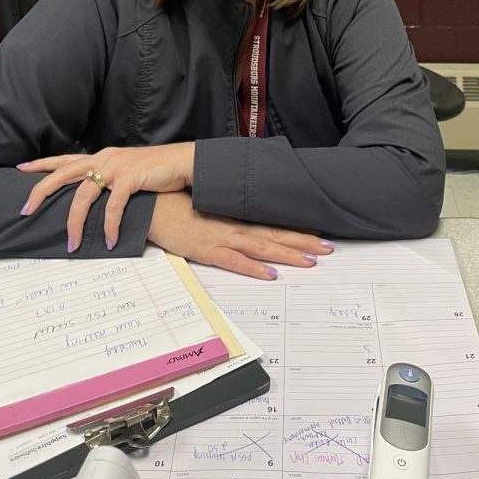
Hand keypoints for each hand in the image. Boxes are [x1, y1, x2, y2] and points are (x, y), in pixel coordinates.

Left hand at [17, 144, 194, 251]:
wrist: (180, 161)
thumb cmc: (153, 170)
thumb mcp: (124, 170)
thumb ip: (107, 180)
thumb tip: (92, 199)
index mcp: (99, 157)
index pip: (64, 159)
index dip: (41, 164)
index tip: (21, 169)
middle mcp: (103, 158)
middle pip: (63, 173)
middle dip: (41, 191)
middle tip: (25, 210)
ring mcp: (115, 167)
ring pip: (83, 194)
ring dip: (75, 222)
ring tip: (73, 244)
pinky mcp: (130, 177)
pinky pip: (113, 205)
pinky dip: (109, 225)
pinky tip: (110, 240)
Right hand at [146, 192, 333, 279]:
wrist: (150, 205)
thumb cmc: (175, 206)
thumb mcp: (205, 211)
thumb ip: (224, 219)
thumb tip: (243, 226)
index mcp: (233, 217)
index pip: (271, 224)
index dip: (296, 230)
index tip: (318, 233)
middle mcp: (232, 226)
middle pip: (274, 235)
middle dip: (303, 242)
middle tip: (328, 248)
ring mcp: (219, 237)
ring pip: (261, 247)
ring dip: (287, 254)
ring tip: (311, 260)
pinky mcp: (205, 249)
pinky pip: (234, 261)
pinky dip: (253, 268)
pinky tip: (270, 274)